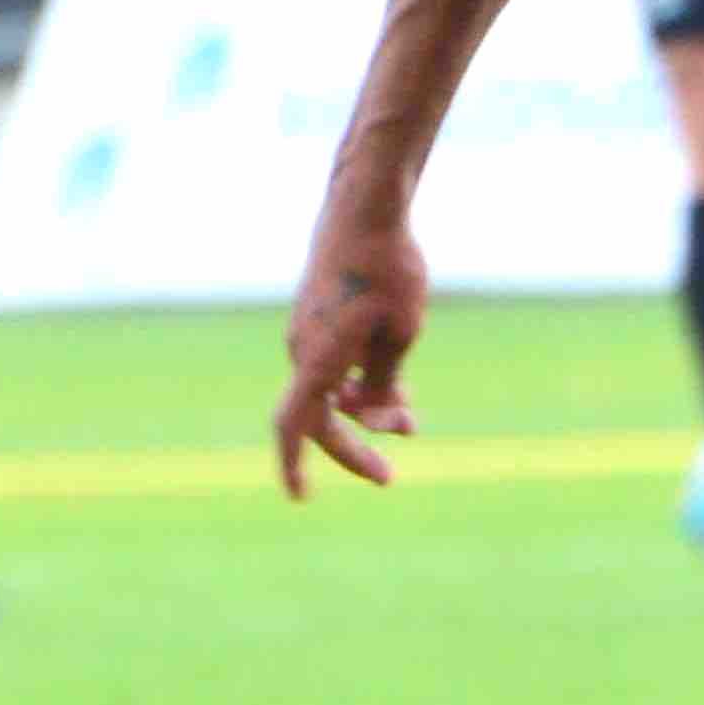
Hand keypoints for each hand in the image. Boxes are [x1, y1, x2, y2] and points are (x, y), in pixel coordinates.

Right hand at [274, 207, 430, 493]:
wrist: (365, 207)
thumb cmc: (390, 267)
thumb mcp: (403, 333)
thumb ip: (385, 384)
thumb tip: (373, 420)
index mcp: (318, 357)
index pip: (294, 425)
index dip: (293, 465)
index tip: (301, 498)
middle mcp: (302, 349)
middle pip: (320, 418)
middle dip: (354, 447)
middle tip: (389, 476)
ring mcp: (306, 333)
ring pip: (330, 392)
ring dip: (365, 413)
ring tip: (410, 423)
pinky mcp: (316, 318)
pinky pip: (331, 367)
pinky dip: (358, 385)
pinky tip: (394, 388)